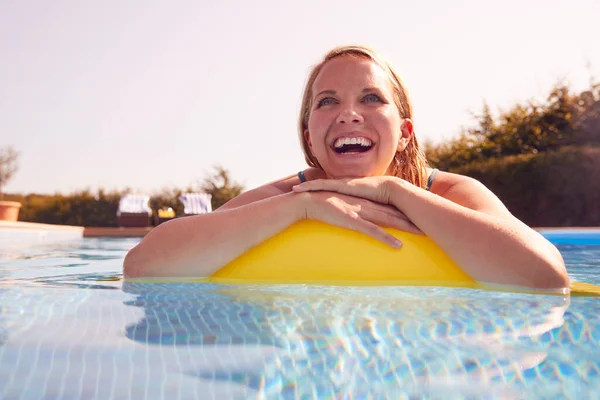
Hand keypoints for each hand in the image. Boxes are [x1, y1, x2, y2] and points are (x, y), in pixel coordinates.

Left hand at [293, 176, 403, 205]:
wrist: (390, 189)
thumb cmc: (384, 199)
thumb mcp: (372, 206)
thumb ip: (367, 211)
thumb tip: (364, 219)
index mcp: (351, 189)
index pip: (333, 188)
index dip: (322, 189)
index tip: (311, 192)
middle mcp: (345, 185)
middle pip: (324, 184)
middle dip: (310, 186)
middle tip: (295, 188)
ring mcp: (343, 185)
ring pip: (320, 184)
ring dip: (307, 186)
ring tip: (294, 189)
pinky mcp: (342, 187)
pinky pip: (322, 185)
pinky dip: (310, 186)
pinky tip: (300, 189)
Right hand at [296, 191, 421, 247]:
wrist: (309, 199)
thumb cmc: (323, 204)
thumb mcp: (343, 207)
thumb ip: (354, 210)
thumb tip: (362, 216)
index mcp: (366, 201)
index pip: (390, 207)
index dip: (406, 212)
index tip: (421, 218)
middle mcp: (367, 204)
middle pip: (395, 213)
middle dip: (413, 219)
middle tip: (430, 226)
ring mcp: (361, 211)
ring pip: (389, 220)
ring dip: (406, 227)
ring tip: (422, 234)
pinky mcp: (353, 220)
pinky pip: (373, 231)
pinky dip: (386, 238)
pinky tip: (398, 245)